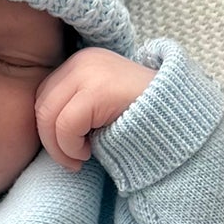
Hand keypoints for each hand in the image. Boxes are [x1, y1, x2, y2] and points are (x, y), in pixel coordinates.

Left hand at [33, 47, 154, 170]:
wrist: (181, 120)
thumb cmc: (142, 122)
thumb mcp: (101, 109)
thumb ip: (75, 109)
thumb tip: (42, 129)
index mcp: (82, 62)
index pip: (44, 97)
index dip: (49, 130)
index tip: (70, 151)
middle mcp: (83, 60)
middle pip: (41, 106)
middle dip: (50, 141)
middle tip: (72, 162)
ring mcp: (90, 72)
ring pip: (49, 116)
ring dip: (60, 147)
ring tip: (80, 160)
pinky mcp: (99, 89)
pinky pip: (65, 125)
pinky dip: (71, 147)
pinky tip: (90, 153)